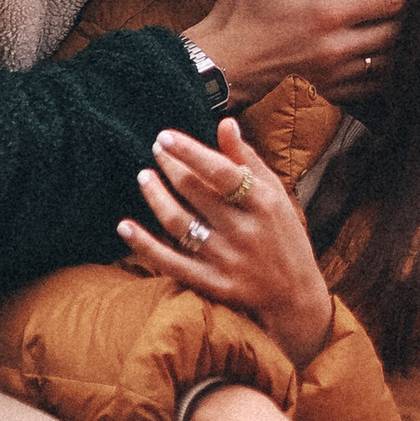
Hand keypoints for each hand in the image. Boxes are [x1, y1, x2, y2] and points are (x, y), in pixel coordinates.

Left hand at [123, 119, 336, 367]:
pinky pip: (170, 262)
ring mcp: (227, 259)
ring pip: (179, 223)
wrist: (295, 297)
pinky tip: (124, 226)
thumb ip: (248, 160)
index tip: (165, 137)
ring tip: (144, 177)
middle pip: (195, 193)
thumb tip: (225, 123)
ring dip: (155, 197)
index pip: (221, 171)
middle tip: (156, 149)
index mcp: (263, 203)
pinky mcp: (212, 284)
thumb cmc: (285, 236)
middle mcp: (244, 230)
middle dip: (170, 167)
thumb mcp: (277, 195)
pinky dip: (144, 244)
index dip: (190, 152)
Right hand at [186, 0, 403, 102]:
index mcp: (328, 11)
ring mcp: (334, 71)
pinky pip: (370, 84)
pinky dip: (384, 70)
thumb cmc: (239, 16)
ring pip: (390, 61)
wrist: (218, 64)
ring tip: (408, 26)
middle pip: (398, 31)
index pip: (391, 0)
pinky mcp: (328, 88)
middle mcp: (338, 45)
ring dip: (401, 44)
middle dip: (412, 15)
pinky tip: (384, 55)